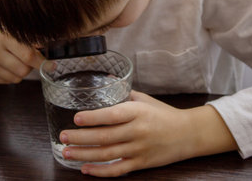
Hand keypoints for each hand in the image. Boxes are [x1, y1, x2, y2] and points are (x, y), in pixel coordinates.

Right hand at [0, 14, 44, 83]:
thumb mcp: (12, 26)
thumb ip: (30, 36)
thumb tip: (46, 47)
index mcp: (2, 36)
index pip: (28, 56)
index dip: (42, 63)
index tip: (51, 65)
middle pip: (23, 70)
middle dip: (31, 66)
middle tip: (29, 57)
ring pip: (16, 78)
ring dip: (21, 71)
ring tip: (16, 59)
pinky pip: (7, 82)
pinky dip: (11, 75)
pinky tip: (6, 63)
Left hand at [59, 90, 236, 176]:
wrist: (188, 134)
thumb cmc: (163, 114)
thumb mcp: (144, 98)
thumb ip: (123, 92)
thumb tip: (106, 79)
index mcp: (137, 112)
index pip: (112, 115)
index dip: (93, 118)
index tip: (76, 118)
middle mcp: (137, 131)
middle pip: (105, 137)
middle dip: (81, 138)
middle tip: (63, 136)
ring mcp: (139, 149)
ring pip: (107, 154)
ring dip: (84, 155)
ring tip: (67, 152)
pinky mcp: (141, 163)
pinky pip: (118, 170)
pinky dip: (100, 172)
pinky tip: (85, 169)